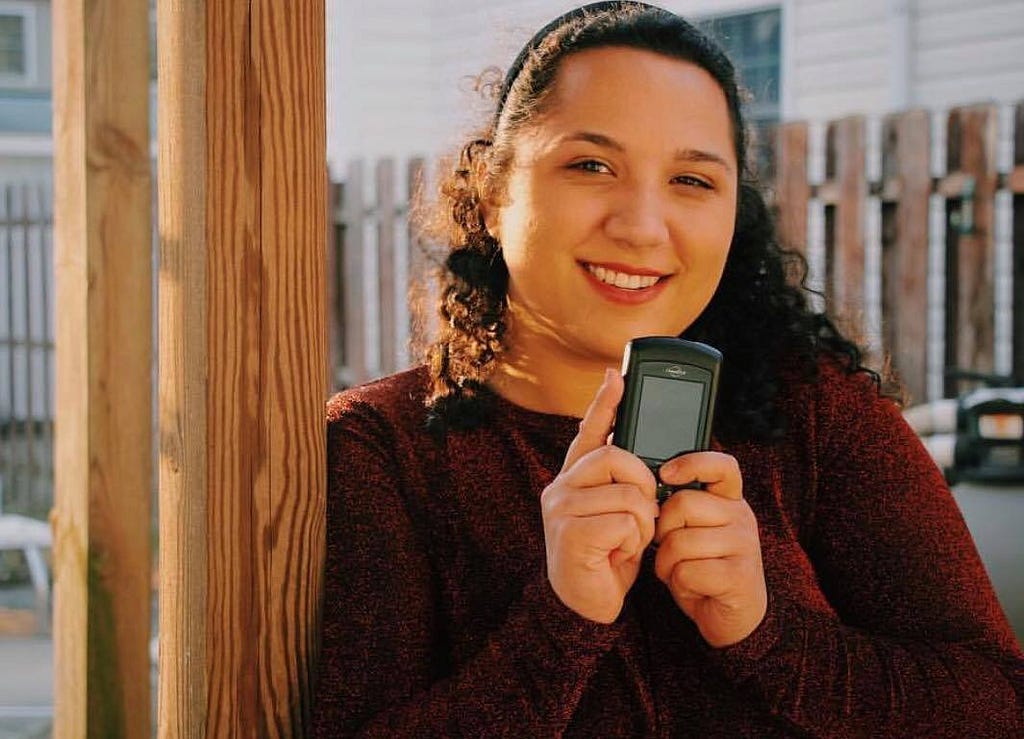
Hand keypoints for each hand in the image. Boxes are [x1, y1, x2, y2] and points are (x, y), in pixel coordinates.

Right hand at [540, 369, 659, 623]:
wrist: (587, 608)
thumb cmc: (607, 557)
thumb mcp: (619, 514)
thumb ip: (623, 483)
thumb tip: (644, 452)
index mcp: (572, 480)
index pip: (589, 432)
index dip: (605, 403)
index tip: (617, 375)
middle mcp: (560, 488)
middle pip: (616, 456)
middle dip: (644, 483)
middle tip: (644, 513)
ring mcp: (562, 510)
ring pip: (627, 493)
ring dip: (641, 522)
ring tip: (629, 540)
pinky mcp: (571, 535)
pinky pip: (624, 522)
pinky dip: (633, 541)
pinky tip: (619, 554)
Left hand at [654, 452, 766, 646]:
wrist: (732, 617)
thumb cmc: (704, 567)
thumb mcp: (694, 530)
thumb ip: (681, 508)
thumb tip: (648, 491)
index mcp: (730, 500)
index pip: (722, 466)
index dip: (692, 462)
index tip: (666, 473)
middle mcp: (742, 517)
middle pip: (683, 504)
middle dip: (662, 530)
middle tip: (669, 549)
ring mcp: (744, 546)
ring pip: (679, 541)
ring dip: (666, 563)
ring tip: (680, 571)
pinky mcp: (739, 577)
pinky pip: (687, 571)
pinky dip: (678, 583)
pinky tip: (692, 587)